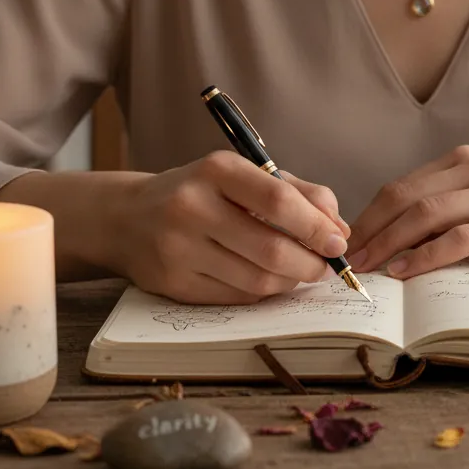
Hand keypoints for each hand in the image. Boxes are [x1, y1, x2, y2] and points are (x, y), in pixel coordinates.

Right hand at [109, 151, 349, 304]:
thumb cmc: (202, 193)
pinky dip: (262, 293)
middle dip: (310, 264)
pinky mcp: (173, 283)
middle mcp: (192, 207)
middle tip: (326, 267)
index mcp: (216, 170)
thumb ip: (299, 194)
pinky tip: (266, 279)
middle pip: (270, 249)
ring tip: (299, 273)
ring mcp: (178, 248)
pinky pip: (236, 298)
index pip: (278, 201)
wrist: (128, 217)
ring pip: (256, 280)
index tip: (338, 242)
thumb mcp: (245, 176)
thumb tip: (340, 230)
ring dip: (290, 282)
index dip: (315, 227)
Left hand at [346, 146, 468, 278]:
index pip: (404, 186)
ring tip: (365, 270)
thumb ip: (462, 209)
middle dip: (367, 230)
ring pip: (426, 215)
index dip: (368, 216)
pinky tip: (404, 273)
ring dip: (387, 244)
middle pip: (405, 197)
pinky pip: (459, 239)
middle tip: (342, 261)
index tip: (346, 245)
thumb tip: (406, 243)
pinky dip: (425, 256)